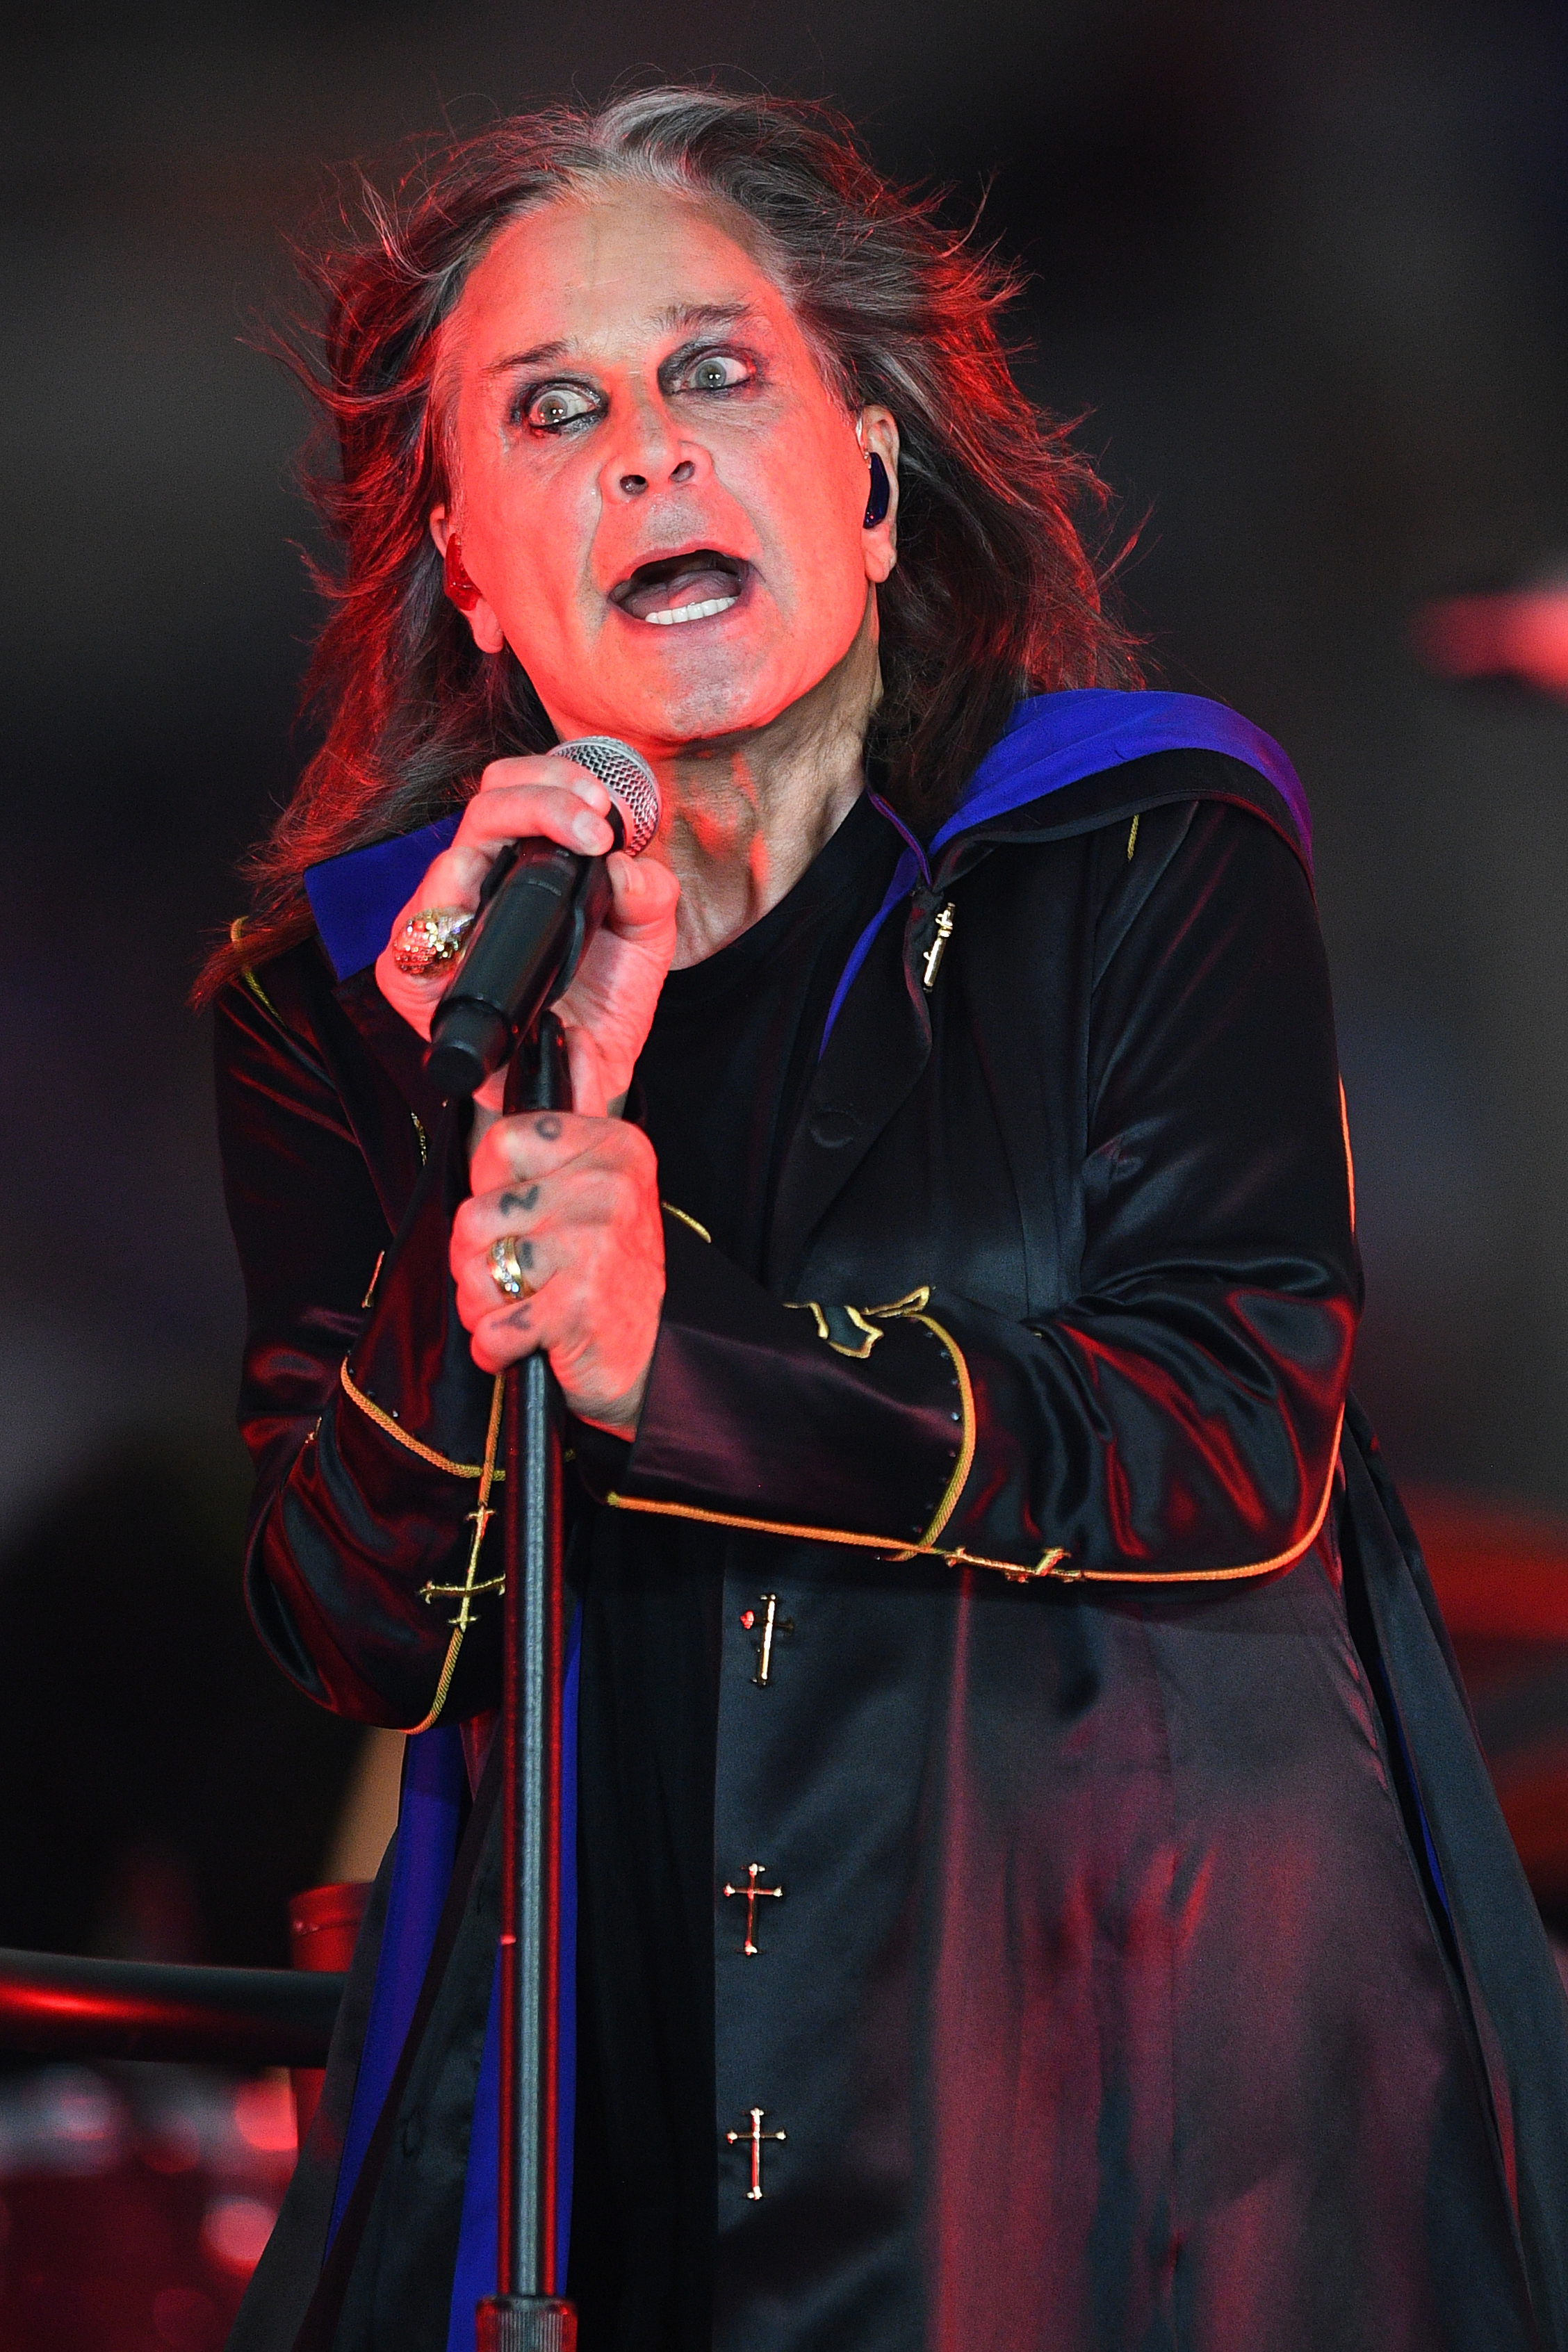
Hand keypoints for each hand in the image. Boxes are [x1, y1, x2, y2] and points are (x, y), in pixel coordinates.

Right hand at [374, 754, 678, 1122]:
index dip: (556, 779)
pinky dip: (448, 914)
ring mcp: (439, 928)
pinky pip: (413, 937)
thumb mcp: (646, 943)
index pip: (516, 790)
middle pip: (485, 802)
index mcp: (523, 867)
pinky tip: (490, 911)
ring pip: (451, 853)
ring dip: (516, 831)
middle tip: (596, 819)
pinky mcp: (410, 977)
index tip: (606, 803)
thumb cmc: (601, 1007)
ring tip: (580, 845)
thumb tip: (627, 865)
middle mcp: (476, 886)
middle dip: (543, 794)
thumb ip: (650, 896)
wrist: (582, 1079)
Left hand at [451, 1108, 665, 1435]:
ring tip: (521, 1311)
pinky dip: (495, 1348)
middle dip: (476, 1259)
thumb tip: (552, 1063)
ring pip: (473, 1269)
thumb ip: (561, 1140)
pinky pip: (492, 1327)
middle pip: (474, 1213)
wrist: (657, 1359)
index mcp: (612, 1147)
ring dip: (483, 1307)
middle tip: (517, 1278)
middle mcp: (608, 1188)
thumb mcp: (596, 1190)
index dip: (491, 1189)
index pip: (500, 1141)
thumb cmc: (610, 1275)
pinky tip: (525, 1345)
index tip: (521, 1217)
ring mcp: (593, 1245)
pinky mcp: (579, 1306)